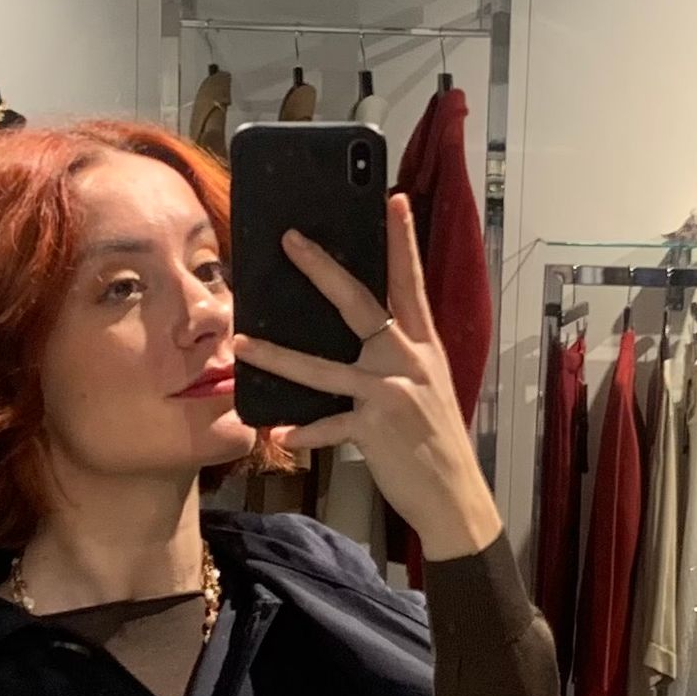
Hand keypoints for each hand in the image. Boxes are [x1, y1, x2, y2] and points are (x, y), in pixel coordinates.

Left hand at [232, 192, 501, 562]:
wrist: (453, 494)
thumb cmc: (434, 441)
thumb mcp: (426, 389)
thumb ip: (397, 360)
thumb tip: (366, 341)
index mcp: (422, 346)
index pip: (409, 283)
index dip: (402, 242)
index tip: (392, 201)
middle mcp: (407, 360)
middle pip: (361, 304)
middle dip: (323, 271)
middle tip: (291, 242)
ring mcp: (389, 392)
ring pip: (324, 367)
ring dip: (278, 356)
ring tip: (243, 343)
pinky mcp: (374, 428)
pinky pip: (328, 426)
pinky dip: (303, 433)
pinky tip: (279, 436)